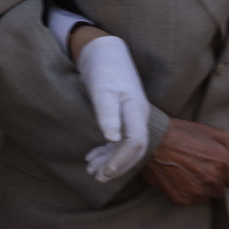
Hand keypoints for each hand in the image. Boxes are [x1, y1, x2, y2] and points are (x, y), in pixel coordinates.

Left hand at [76, 36, 149, 181]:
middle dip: (116, 166)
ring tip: (90, 170)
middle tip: (96, 177)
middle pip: (133, 149)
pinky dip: (107, 150)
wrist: (105, 51)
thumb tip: (112, 139)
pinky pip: (120, 139)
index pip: (135, 143)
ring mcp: (132, 116)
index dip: (121, 160)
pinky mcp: (123, 116)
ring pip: (125, 146)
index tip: (103, 172)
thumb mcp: (102, 87)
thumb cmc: (104, 67)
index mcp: (136, 109)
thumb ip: (107, 112)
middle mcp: (138, 116)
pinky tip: (92, 156)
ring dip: (109, 160)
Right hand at [141, 118, 228, 205]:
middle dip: (212, 181)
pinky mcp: (183, 199)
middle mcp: (213, 179)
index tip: (217, 171)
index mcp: (222, 162)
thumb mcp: (207, 129)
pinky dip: (185, 192)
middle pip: (220, 190)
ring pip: (206, 196)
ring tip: (185, 172)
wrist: (152, 141)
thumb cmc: (179, 133)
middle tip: (197, 168)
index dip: (227, 175)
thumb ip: (226, 143)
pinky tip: (177, 178)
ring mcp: (198, 191)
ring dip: (200, 188)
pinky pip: (191, 201)